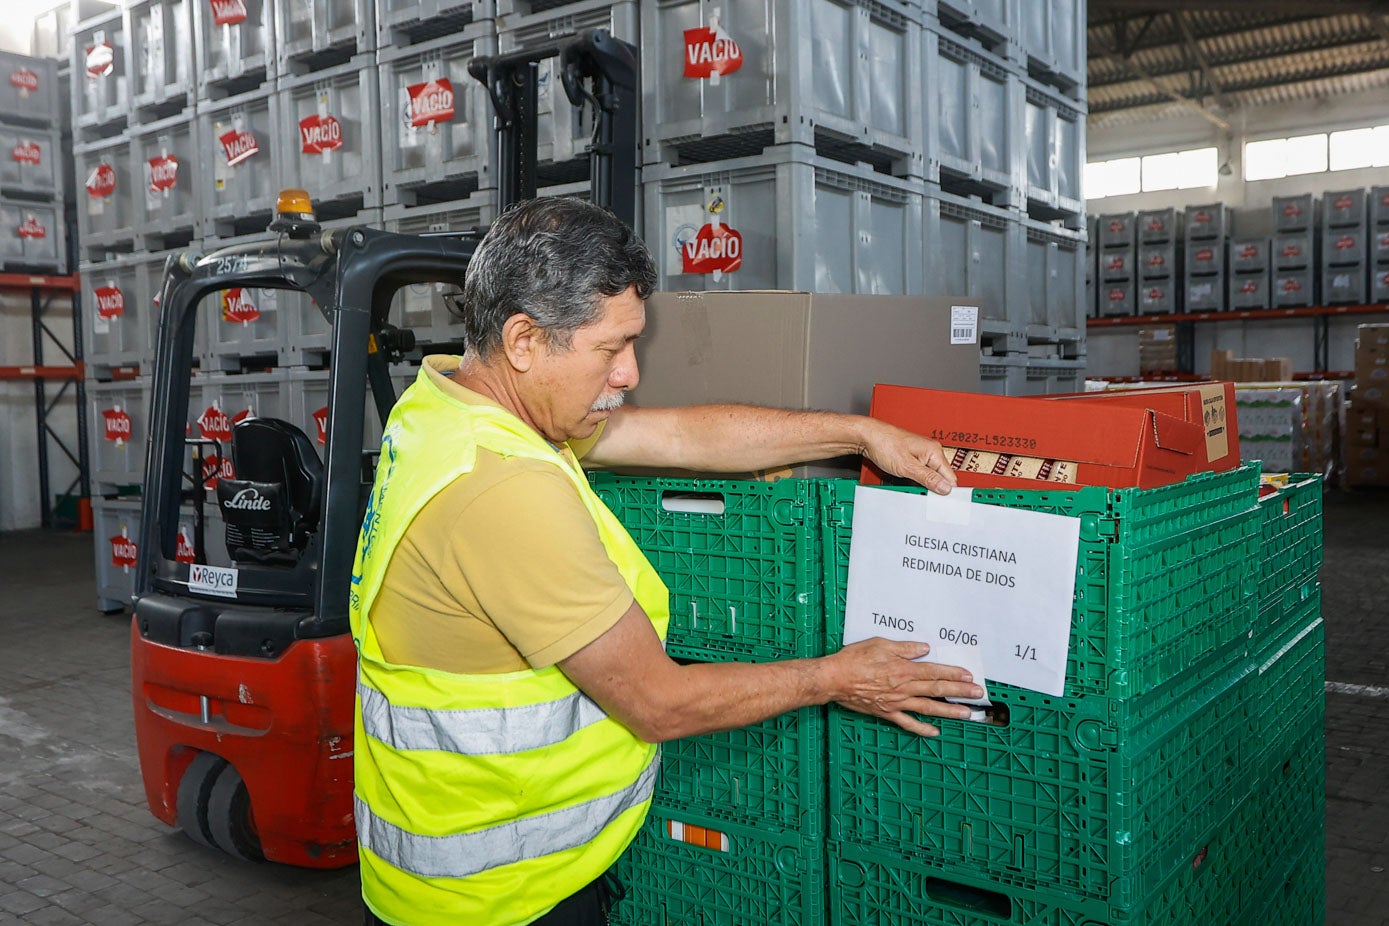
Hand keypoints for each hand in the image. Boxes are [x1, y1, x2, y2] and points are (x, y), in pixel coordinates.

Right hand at [821, 638, 982, 735]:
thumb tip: (924, 648)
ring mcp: (896, 702)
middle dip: (960, 692)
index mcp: (903, 669)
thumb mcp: (880, 644)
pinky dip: (922, 729)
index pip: (934, 671)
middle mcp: (903, 688)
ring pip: (928, 708)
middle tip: (978, 694)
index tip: (969, 676)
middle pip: (936, 689)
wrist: (834, 679)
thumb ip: (905, 648)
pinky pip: (907, 723)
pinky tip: (935, 732)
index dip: (953, 673)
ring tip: (966, 714)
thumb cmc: (854, 659)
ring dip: (949, 711)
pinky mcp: (887, 712)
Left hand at [860, 419, 957, 494]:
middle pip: (940, 477)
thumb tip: (946, 488)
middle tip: (920, 494)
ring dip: (922, 484)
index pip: (950, 477)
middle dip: (932, 488)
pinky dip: (915, 479)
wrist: (867, 436)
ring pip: (929, 476)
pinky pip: (920, 473)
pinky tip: (907, 481)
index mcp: (934, 451)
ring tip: (910, 485)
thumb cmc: (884, 444)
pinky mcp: (913, 458)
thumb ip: (928, 478)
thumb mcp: (907, 467)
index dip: (946, 490)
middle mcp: (930, 451)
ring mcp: (922, 454)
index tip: (940, 501)